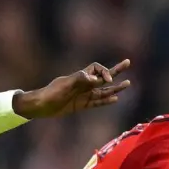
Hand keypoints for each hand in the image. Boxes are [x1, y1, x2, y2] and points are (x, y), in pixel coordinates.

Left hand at [14, 60, 131, 118]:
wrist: (41, 106)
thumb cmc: (51, 93)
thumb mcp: (65, 85)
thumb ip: (80, 80)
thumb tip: (95, 79)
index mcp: (80, 76)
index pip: (97, 69)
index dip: (104, 72)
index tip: (106, 80)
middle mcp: (84, 84)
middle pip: (103, 76)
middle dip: (116, 70)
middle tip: (128, 62)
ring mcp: (83, 95)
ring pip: (103, 90)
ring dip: (115, 88)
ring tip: (128, 83)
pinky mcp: (81, 105)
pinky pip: (96, 102)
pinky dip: (105, 101)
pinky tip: (115, 99)